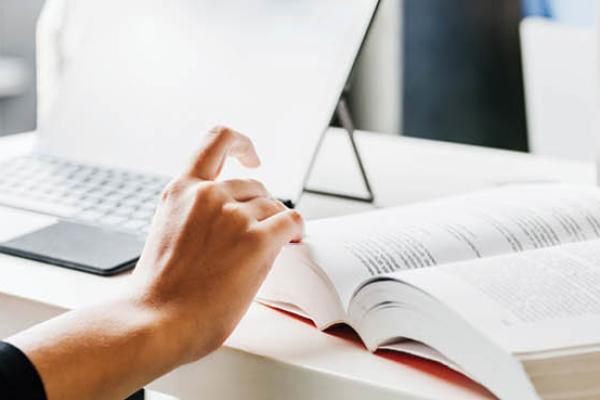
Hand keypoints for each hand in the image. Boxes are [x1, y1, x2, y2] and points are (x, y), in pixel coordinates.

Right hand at [132, 126, 304, 363]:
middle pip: (255, 186)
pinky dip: (297, 231)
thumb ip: (192, 214)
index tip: (253, 158)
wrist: (157, 322)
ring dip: (276, 224)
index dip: (241, 143)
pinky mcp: (257, 241)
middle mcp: (207, 195)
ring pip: (274, 206)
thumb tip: (225, 219)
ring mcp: (233, 216)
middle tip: (260, 233)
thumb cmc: (159, 291)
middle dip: (261, 208)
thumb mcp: (166, 231)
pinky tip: (293, 242)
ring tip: (270, 247)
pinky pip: (292, 222)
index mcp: (181, 190)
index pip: (216, 140)